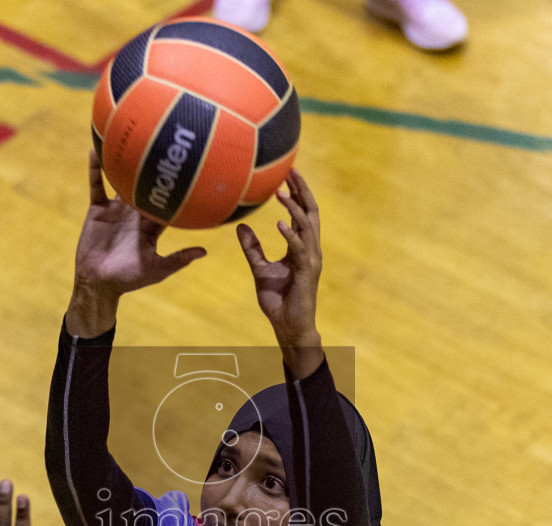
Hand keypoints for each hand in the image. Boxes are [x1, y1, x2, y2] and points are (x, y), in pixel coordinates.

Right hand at [66, 149, 207, 335]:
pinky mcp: (98, 209)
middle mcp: (136, 214)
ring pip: (122, 180)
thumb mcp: (157, 269)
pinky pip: (97, 185)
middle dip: (154, 166)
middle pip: (146, 185)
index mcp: (152, 225)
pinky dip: (95, 170)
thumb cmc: (129, 279)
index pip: (167, 201)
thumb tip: (205, 252)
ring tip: (130, 136)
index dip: (175, 186)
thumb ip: (178, 259)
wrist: (99, 283)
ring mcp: (117, 209)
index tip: (187, 167)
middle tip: (165, 141)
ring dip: (124, 161)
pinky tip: (95, 150)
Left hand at [236, 169, 322, 375]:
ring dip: (294, 209)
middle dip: (301, 192)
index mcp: (301, 247)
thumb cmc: (278, 300)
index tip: (287, 174)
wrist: (288, 327)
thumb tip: (240, 226)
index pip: (302, 214)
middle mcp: (310, 250)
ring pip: (306, 227)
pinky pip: (299, 249)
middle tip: (291, 172)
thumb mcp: (259, 269)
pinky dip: (291, 235)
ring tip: (280, 193)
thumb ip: (252, 248)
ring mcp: (311, 261)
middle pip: (310, 213)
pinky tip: (280, 223)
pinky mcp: (307, 273)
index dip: (297, 194)